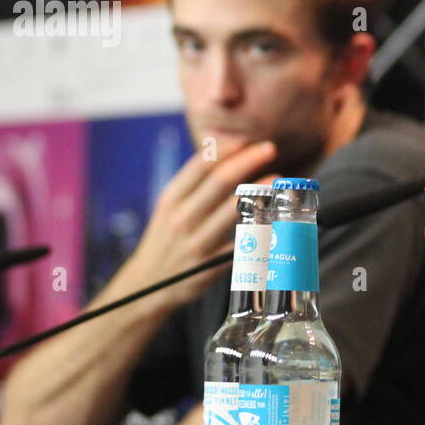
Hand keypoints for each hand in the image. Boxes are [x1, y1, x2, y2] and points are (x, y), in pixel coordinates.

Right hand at [121, 139, 277, 310]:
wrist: (148, 285)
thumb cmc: (167, 237)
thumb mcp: (170, 206)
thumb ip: (194, 181)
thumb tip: (224, 146)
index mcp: (171, 199)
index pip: (199, 165)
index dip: (226, 149)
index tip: (246, 139)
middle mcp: (182, 219)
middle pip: (220, 181)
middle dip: (248, 160)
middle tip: (269, 148)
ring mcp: (197, 243)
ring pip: (234, 210)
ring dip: (259, 191)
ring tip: (277, 179)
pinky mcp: (212, 266)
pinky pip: (242, 244)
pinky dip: (260, 228)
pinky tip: (276, 217)